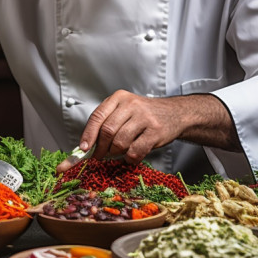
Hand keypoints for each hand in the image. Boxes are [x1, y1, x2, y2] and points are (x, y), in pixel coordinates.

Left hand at [55, 91, 236, 172]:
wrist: (175, 113)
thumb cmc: (144, 115)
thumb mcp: (124, 111)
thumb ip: (106, 123)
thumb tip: (84, 146)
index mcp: (119, 98)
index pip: (97, 117)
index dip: (88, 135)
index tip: (82, 149)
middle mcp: (131, 105)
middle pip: (107, 131)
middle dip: (100, 148)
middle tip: (100, 156)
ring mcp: (145, 118)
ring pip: (120, 142)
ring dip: (116, 152)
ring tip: (119, 152)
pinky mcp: (156, 131)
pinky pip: (136, 151)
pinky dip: (130, 158)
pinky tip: (132, 156)